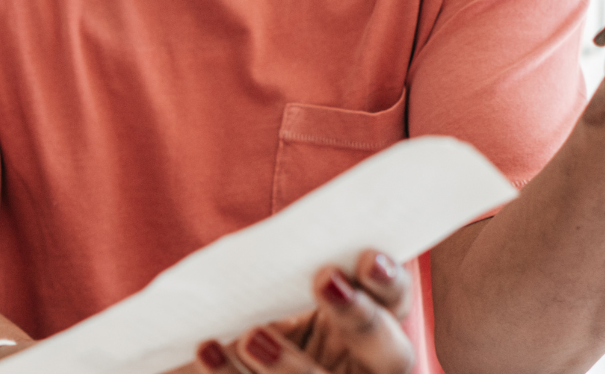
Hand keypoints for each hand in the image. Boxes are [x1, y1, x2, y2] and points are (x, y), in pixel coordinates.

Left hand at [163, 250, 413, 373]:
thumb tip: (281, 242)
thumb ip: (289, 281)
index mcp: (372, 330)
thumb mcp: (279, 304)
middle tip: (325, 279)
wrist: (235, 369)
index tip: (367, 258)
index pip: (395, 303)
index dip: (388, 282)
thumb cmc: (261, 327)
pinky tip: (209, 351)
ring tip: (251, 337)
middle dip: (360, 317)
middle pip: (389, 353)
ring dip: (289, 365)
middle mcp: (368, 370)